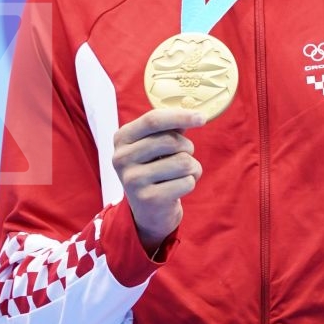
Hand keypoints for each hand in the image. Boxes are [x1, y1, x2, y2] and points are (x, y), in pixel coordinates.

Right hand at [112, 108, 204, 254]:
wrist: (148, 211)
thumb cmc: (156, 169)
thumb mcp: (156, 145)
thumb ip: (171, 127)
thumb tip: (195, 112)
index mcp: (122, 138)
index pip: (153, 120)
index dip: (180, 116)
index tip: (202, 117)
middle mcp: (121, 158)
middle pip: (170, 141)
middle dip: (187, 147)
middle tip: (185, 156)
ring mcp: (133, 180)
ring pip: (183, 162)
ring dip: (192, 167)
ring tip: (181, 174)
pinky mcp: (149, 199)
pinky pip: (187, 182)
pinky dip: (191, 183)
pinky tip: (178, 188)